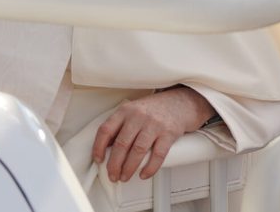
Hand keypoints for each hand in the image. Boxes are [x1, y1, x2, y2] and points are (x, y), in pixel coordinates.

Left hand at [92, 86, 214, 181]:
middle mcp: (138, 116)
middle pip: (121, 144)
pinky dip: (150, 167)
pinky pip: (158, 154)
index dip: (99, 146)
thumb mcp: (133, 111)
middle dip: (114, 164)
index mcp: (125, 111)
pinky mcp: (169, 133)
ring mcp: (154, 124)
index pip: (106, 129)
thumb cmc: (154, 109)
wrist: (181, 102)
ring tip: (125, 177)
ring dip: (129, 168)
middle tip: (112, 175)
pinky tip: (144, 174)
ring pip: (137, 151)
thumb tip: (106, 147)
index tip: (98, 159)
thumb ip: (120, 125)